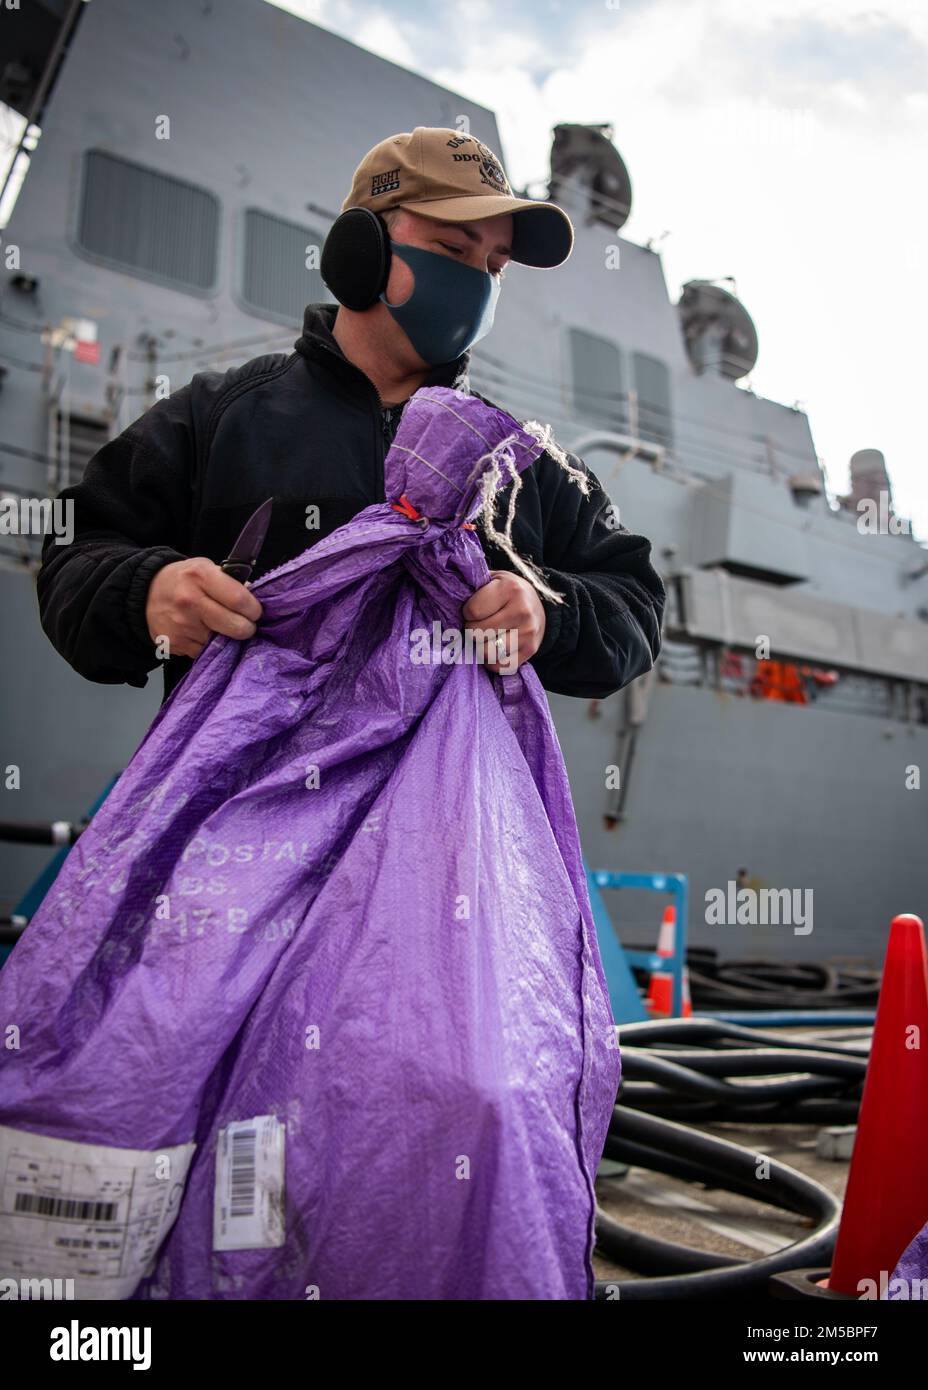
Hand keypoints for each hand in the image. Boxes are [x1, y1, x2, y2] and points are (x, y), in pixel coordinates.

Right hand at [145, 557, 262, 659]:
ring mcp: (182, 625)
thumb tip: (254, 601)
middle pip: (236, 627)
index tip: (254, 612)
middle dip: (247, 628)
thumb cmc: (183, 580)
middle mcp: (190, 601)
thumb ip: (231, 583)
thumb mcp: (206, 569)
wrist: (145, 593)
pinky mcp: (176, 644)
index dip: (254, 610)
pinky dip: (209, 646)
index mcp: (201, 576)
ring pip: (223, 643)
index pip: (240, 601)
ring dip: (227, 638)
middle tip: (244, 624)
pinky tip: (203, 633)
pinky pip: (206, 651)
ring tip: (219, 626)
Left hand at [461, 570, 545, 673]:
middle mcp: (522, 611)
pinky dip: (491, 661)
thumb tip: (450, 599)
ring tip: (483, 638)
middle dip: (471, 630)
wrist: (538, 606)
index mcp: (510, 589)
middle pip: (477, 633)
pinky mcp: (530, 650)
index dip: (466, 612)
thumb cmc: (507, 592)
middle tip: (476, 625)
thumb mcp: (493, 579)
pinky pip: (499, 666)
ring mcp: (528, 633)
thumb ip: (473, 586)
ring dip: (479, 647)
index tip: (472, 610)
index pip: (472, 611)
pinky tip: (492, 649)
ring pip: (487, 652)